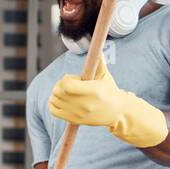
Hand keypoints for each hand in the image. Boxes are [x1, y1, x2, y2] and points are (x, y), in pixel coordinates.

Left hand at [47, 54, 168, 147]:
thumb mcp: (105, 76)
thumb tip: (97, 48)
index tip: (71, 78)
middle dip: (60, 85)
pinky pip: (53, 111)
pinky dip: (52, 104)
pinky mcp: (74, 120)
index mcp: (92, 90)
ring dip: (56, 93)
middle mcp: (84, 103)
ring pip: (54, 100)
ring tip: (65, 92)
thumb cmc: (110, 91)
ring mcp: (78, 113)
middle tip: (67, 84)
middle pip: (58, 91)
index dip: (65, 79)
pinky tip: (60, 100)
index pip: (66, 84)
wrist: (117, 112)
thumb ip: (99, 62)